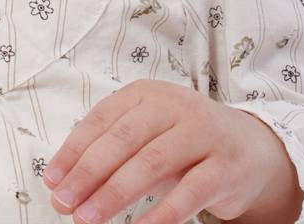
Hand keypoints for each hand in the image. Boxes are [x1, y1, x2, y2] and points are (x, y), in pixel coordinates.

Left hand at [42, 82, 303, 223]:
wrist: (251, 149)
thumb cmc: (185, 143)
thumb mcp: (149, 134)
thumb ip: (112, 151)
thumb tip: (65, 183)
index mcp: (147, 93)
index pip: (102, 120)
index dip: (74, 151)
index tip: (52, 181)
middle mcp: (175, 106)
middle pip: (123, 139)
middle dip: (88, 173)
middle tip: (64, 203)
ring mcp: (202, 133)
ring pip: (151, 162)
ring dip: (115, 193)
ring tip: (88, 219)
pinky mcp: (225, 166)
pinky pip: (189, 191)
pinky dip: (161, 213)